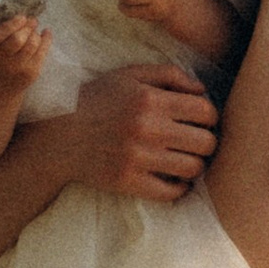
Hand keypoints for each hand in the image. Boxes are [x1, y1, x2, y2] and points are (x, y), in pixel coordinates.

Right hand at [0, 6, 49, 88]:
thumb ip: (0, 20)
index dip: (12, 23)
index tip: (22, 16)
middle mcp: (0, 60)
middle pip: (17, 40)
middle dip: (28, 26)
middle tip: (32, 20)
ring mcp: (16, 69)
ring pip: (31, 45)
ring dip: (36, 33)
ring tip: (35, 28)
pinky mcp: (31, 74)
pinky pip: (42, 53)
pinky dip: (46, 40)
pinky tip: (46, 33)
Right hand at [59, 62, 216, 200]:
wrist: (58, 135)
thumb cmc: (96, 100)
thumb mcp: (128, 75)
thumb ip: (168, 74)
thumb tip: (202, 89)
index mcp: (149, 99)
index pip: (205, 111)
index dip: (210, 117)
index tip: (202, 121)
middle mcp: (146, 128)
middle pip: (205, 142)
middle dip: (206, 142)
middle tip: (197, 142)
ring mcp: (137, 158)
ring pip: (193, 168)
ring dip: (195, 165)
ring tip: (185, 160)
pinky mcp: (128, 182)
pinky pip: (171, 192)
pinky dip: (179, 188)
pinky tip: (173, 179)